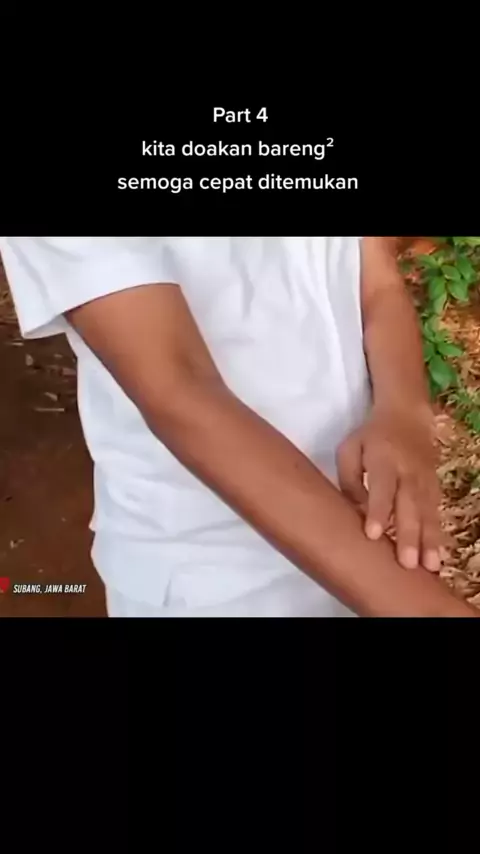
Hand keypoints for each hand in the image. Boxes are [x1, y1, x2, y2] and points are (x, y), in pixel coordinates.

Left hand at [336, 407, 442, 571]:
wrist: (407, 415)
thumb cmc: (370, 437)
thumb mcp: (349, 448)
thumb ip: (348, 479)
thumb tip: (355, 510)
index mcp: (383, 459)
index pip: (381, 488)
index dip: (377, 511)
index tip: (372, 535)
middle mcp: (407, 471)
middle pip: (409, 505)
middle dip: (409, 535)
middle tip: (407, 563)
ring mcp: (424, 480)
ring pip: (428, 512)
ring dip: (429, 541)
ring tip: (429, 567)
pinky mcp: (435, 487)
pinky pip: (437, 513)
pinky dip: (438, 535)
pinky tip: (439, 556)